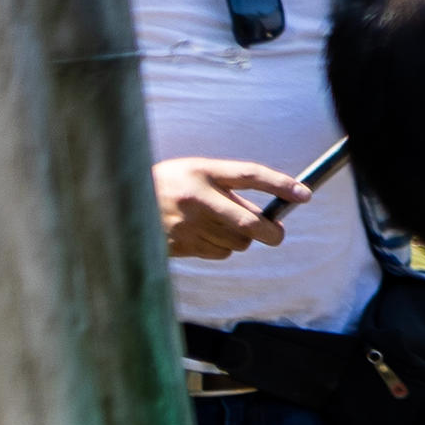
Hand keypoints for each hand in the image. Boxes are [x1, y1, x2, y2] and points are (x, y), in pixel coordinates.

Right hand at [155, 158, 305, 258]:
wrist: (119, 202)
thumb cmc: (166, 185)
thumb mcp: (196, 175)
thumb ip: (229, 191)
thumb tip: (266, 217)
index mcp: (200, 171)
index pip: (249, 175)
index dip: (280, 184)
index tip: (304, 195)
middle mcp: (194, 197)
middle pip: (250, 223)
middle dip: (271, 233)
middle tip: (276, 233)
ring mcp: (185, 224)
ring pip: (238, 242)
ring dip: (239, 238)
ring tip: (218, 225)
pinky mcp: (179, 246)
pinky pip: (220, 253)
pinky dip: (220, 247)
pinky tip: (201, 235)